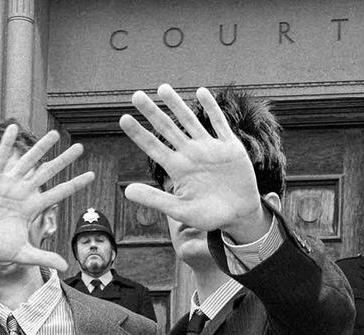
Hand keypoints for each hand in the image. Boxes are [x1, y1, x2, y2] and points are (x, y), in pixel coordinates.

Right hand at [0, 125, 93, 270]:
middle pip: (47, 173)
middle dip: (64, 161)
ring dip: (41, 148)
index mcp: (31, 208)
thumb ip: (43, 257)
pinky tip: (13, 128)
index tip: (92, 176)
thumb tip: (66, 268)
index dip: (75, 184)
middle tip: (80, 147)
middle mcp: (22, 193)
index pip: (58, 193)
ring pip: (28, 162)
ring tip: (55, 135)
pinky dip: (5, 144)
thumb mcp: (21, 253)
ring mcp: (7, 185)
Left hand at [119, 84, 267, 240]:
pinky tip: (201, 92)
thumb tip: (126, 192)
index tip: (123, 118)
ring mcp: (209, 148)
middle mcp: (190, 154)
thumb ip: (155, 199)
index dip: (138, 133)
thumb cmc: (209, 216)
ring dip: (177, 105)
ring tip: (162, 88)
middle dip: (152, 112)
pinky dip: (211, 108)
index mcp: (177, 169)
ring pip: (190, 121)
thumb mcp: (180, 211)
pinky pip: (219, 123)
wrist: (240, 214)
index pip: (153, 147)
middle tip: (136, 95)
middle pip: (167, 128)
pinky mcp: (229, 146)